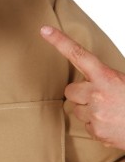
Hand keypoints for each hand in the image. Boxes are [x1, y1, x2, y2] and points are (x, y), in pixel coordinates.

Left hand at [41, 25, 124, 149]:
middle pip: (70, 90)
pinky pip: (86, 125)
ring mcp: (95, 113)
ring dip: (90, 110)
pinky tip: (113, 124)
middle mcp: (97, 94)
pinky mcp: (96, 131)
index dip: (60, 41)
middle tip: (102, 97)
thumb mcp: (123, 81)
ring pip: (77, 109)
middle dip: (81, 93)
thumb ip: (105, 77)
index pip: (78, 55)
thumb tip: (90, 78)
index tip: (45, 30)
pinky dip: (97, 125)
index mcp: (107, 76)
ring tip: (112, 112)